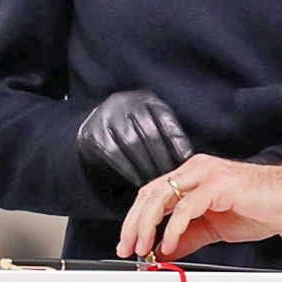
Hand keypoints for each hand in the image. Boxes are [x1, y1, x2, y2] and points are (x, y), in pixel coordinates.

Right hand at [75, 88, 192, 189]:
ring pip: (132, 144)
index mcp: (145, 99)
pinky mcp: (92, 133)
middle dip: (163, 158)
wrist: (94, 124)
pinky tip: (138, 180)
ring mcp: (106, 117)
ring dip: (147, 166)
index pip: (165, 119)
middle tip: (173, 178)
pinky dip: (128, 169)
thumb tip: (188, 159)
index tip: (187, 161)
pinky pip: (114, 153)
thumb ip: (168, 134)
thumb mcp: (151, 122)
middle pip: (149, 133)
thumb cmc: (132, 128)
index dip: (177, 141)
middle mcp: (124, 103)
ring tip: (157, 182)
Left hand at [116, 151, 281, 261]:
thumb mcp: (217, 227)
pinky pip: (187, 206)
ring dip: (146, 225)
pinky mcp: (219, 184)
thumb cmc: (265, 206)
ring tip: (143, 247)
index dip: (136, 220)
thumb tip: (165, 250)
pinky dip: (173, 227)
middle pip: (150, 194)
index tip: (129, 245)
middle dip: (133, 224)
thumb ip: (190, 236)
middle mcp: (196, 170)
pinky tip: (169, 243)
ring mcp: (207, 174)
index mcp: (194, 177)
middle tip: (128, 249)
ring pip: (162, 197)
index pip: (153, 195)